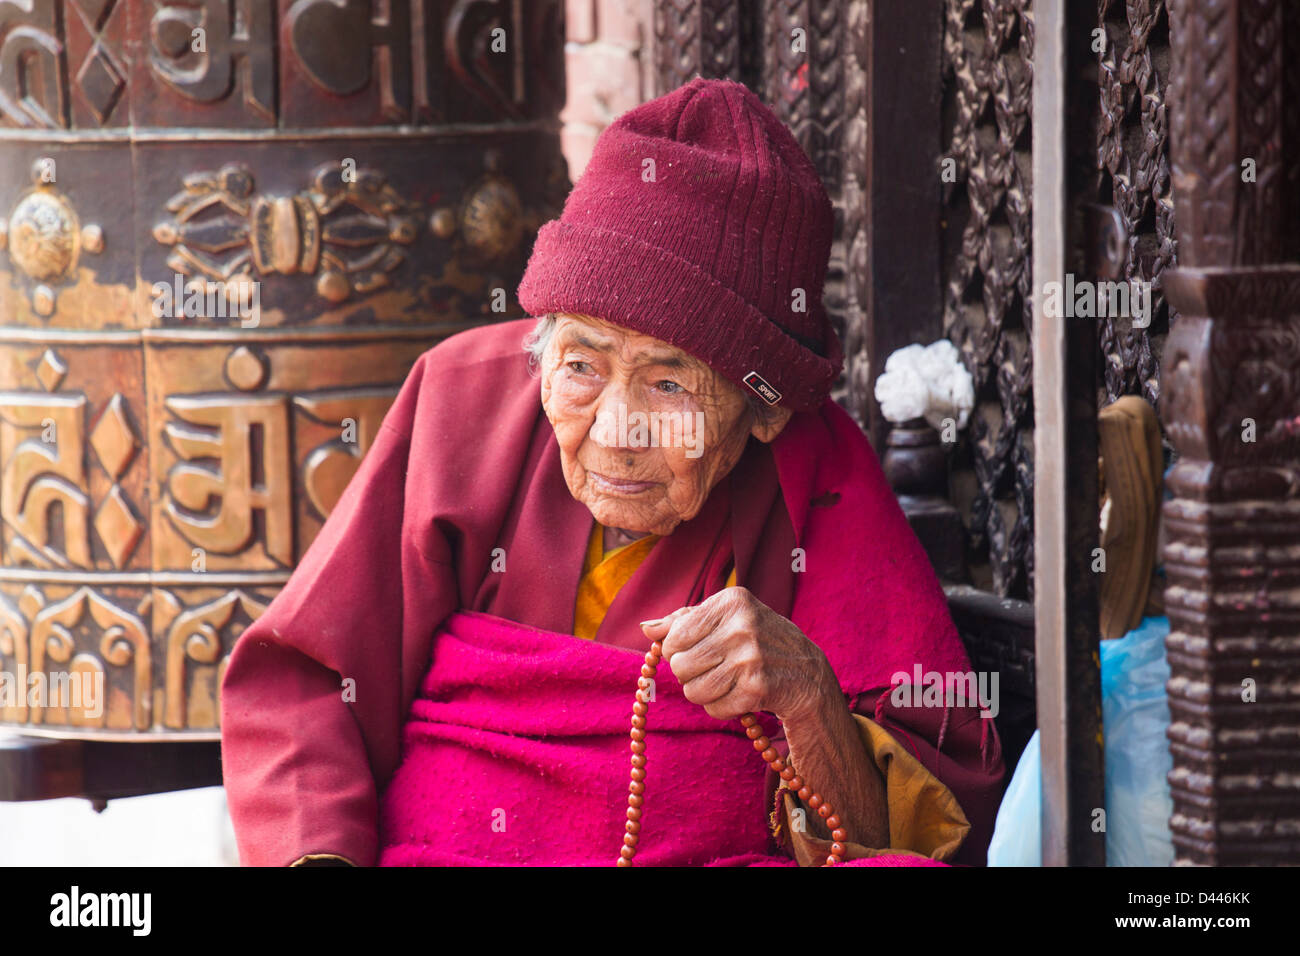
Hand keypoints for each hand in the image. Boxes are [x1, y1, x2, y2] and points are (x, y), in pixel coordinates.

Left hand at [640, 587, 834, 722]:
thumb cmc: (758, 642)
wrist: (808, 674)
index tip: (699, 651)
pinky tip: (741, 695)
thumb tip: (646, 628)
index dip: (679, 652)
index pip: (675, 637)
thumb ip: (684, 620)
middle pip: (680, 666)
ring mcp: (751, 657)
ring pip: (693, 690)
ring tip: (726, 683)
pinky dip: (722, 708)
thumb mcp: (727, 619)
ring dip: (705, 694)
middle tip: (716, 670)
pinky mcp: (758, 688)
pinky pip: (714, 708)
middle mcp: (742, 625)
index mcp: (731, 601)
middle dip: (692, 675)